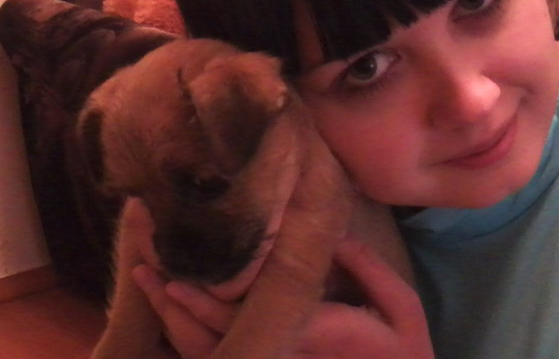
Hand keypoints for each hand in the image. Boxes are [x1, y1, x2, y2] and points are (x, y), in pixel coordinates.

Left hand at [133, 233, 432, 357]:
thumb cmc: (401, 354)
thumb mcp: (400, 309)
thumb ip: (366, 268)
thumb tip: (331, 228)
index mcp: (307, 334)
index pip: (239, 315)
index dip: (198, 293)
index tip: (168, 262)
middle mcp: (278, 356)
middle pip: (209, 335)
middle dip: (171, 303)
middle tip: (141, 267)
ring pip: (206, 353)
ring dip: (172, 322)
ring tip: (148, 284)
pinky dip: (190, 340)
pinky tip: (175, 314)